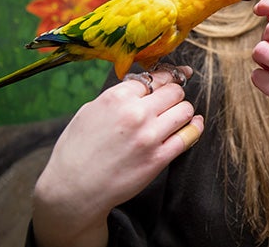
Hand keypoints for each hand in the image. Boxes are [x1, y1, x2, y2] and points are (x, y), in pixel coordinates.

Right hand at [32, 66, 201, 246]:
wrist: (73, 189)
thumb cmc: (77, 150)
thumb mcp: (90, 111)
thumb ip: (118, 97)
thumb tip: (143, 86)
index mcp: (116, 98)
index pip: (154, 78)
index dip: (163, 80)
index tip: (172, 78)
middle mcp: (135, 114)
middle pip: (174, 91)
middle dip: (174, 94)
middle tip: (170, 101)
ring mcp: (149, 136)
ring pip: (185, 110)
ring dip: (183, 111)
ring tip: (176, 116)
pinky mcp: (159, 158)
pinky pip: (189, 136)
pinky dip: (195, 128)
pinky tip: (194, 125)